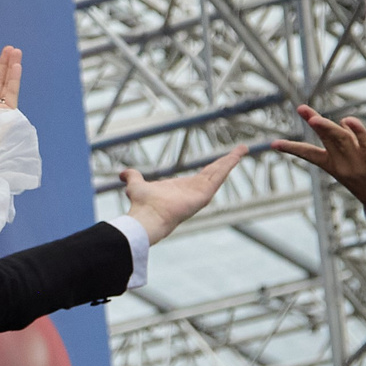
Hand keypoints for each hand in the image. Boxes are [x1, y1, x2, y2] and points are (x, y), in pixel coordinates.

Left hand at [0, 46, 22, 111]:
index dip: (0, 71)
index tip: (4, 55)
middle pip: (3, 84)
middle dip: (7, 66)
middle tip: (11, 48)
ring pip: (9, 88)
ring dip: (13, 69)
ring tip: (16, 52)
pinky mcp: (4, 118)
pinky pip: (11, 97)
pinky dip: (14, 81)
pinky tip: (16, 66)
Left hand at [119, 144, 244, 244]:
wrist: (146, 217)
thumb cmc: (142, 205)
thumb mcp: (136, 185)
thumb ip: (132, 177)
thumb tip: (122, 173)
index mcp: (183, 188)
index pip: (203, 175)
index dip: (213, 166)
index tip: (222, 159)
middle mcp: (194, 191)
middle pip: (215, 172)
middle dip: (227, 161)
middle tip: (240, 150)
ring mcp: (201, 193)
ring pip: (219, 172)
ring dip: (231, 160)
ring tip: (243, 149)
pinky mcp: (204, 194)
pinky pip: (219, 176)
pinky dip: (228, 165)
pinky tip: (237, 156)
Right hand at [270, 105, 365, 224]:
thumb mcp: (354, 160)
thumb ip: (347, 141)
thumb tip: (343, 122)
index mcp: (332, 165)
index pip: (308, 153)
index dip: (291, 148)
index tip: (273, 144)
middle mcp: (342, 164)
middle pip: (327, 139)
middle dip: (317, 122)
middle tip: (302, 109)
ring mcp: (358, 163)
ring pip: (342, 140)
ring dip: (329, 128)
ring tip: (315, 119)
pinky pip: (365, 143)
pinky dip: (357, 132)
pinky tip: (348, 120)